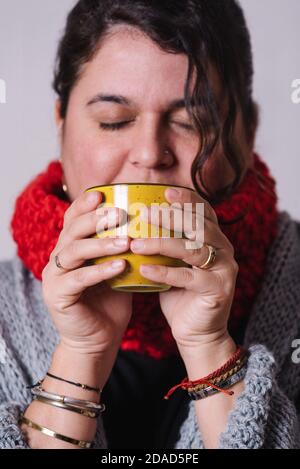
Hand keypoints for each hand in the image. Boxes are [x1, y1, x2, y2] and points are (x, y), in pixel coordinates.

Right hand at [42, 190, 131, 355]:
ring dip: (100, 243)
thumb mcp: (118, 268)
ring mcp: (55, 277)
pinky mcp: (58, 296)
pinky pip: (79, 278)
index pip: (72, 220)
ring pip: (73, 251)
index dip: (84, 205)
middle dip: (95, 219)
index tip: (103, 194)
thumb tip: (147, 222)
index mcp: (70, 249)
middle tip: (118, 213)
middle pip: (71, 231)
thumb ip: (122, 247)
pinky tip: (120, 266)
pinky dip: (100, 270)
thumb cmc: (111, 301)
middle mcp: (58, 259)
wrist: (99, 339)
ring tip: (125, 241)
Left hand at [130, 187, 238, 352]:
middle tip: (144, 212)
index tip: (165, 191)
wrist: (198, 332)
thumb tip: (136, 222)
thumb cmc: (181, 294)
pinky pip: (188, 277)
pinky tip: (144, 269)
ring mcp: (224, 269)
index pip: (204, 212)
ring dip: (162, 243)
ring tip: (136, 243)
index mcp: (215, 240)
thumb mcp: (173, 263)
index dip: (187, 200)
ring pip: (192, 249)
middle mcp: (224, 250)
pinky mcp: (217, 290)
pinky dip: (165, 272)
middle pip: (198, 226)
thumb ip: (165, 244)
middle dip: (171, 216)